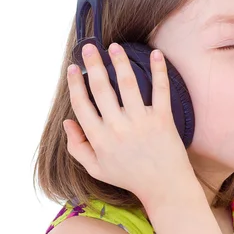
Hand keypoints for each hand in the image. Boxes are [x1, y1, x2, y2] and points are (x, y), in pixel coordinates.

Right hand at [63, 42, 195, 204]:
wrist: (165, 186)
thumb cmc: (130, 177)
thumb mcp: (97, 169)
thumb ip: (78, 147)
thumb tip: (68, 122)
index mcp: (99, 138)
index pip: (81, 104)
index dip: (75, 83)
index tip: (73, 68)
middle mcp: (117, 127)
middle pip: (101, 88)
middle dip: (93, 64)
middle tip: (90, 48)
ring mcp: (141, 121)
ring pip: (127, 83)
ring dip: (119, 61)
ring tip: (115, 47)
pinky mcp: (163, 119)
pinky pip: (160, 90)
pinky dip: (159, 70)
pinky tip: (156, 54)